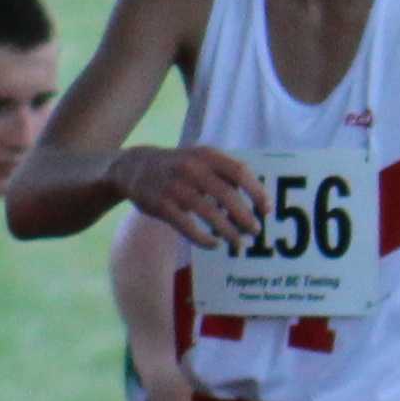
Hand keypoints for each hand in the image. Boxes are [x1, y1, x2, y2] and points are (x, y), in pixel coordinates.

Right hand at [118, 143, 268, 248]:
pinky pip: (188, 226)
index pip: (240, 171)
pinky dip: (204, 239)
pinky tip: (214, 245)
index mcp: (207, 155)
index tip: (267, 209)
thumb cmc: (178, 167)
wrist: (132, 167)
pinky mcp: (161, 205)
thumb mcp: (201, 159)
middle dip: (245, 216)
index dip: (257, 191)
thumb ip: (225, 173)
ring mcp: (175, 187)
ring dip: (228, 231)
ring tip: (239, 243)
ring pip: (209, 213)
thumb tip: (256, 198)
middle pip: (227, 195)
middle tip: (255, 231)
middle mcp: (192, 168)